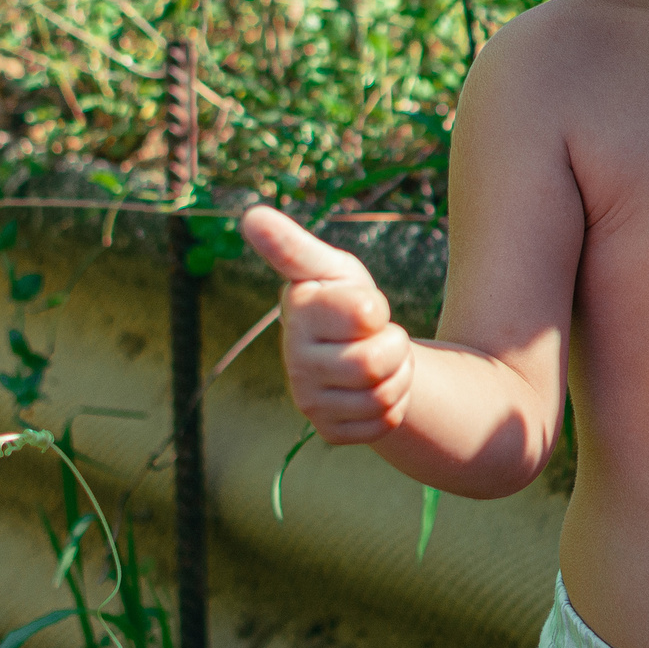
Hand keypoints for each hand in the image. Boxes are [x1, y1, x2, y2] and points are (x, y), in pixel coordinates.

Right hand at [242, 205, 413, 444]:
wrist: (357, 350)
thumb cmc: (342, 298)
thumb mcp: (332, 268)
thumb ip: (296, 247)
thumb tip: (250, 216)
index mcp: (298, 312)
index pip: (365, 313)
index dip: (377, 308)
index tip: (364, 305)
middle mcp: (294, 360)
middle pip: (373, 363)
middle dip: (394, 346)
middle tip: (379, 335)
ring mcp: (309, 400)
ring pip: (382, 395)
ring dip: (398, 374)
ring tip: (380, 357)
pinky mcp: (329, 431)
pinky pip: (383, 423)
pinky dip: (395, 404)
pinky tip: (376, 388)